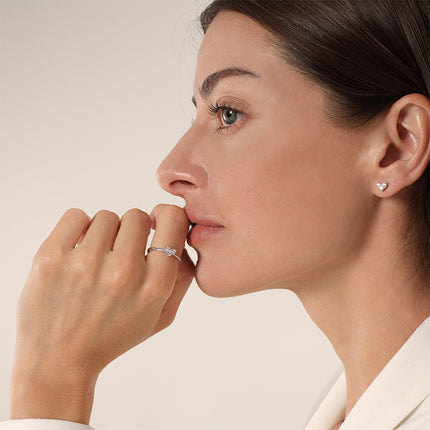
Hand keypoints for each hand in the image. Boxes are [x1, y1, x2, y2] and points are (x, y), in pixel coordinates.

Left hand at [10, 205, 193, 423]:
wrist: (58, 361)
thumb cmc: (113, 336)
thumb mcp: (161, 316)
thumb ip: (182, 276)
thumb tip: (182, 236)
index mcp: (154, 285)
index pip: (173, 219)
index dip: (165, 217)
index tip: (155, 224)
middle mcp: (123, 271)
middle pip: (137, 216)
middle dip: (132, 231)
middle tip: (120, 253)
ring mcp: (85, 263)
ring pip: (106, 216)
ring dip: (104, 234)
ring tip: (96, 261)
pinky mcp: (51, 258)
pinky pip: (75, 216)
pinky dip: (79, 228)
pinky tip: (77, 252)